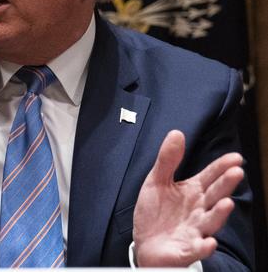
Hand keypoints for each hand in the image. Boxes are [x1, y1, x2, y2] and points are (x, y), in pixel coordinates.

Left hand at [132, 130, 243, 266]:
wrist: (146, 244)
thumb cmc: (156, 212)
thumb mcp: (157, 181)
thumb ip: (167, 160)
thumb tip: (177, 133)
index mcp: (192, 192)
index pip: (210, 176)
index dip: (221, 167)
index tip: (235, 158)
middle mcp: (198, 210)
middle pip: (214, 195)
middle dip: (225, 185)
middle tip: (236, 172)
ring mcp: (195, 230)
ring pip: (210, 221)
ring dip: (219, 213)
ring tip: (227, 202)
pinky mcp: (187, 249)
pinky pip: (197, 249)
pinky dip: (204, 246)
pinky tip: (209, 242)